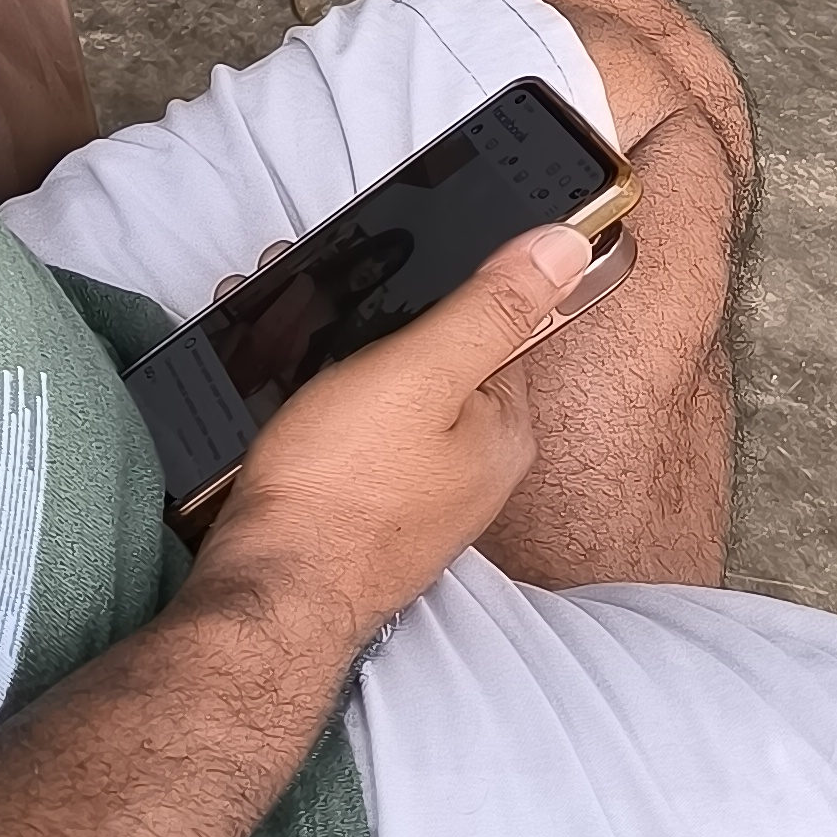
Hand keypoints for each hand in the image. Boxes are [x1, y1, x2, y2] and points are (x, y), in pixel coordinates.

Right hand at [187, 224, 591, 666]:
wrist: (270, 592)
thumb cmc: (340, 488)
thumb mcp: (419, 373)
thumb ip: (490, 308)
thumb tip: (565, 244)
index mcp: (505, 430)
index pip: (495, 325)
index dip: (436, 286)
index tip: (375, 269)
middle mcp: (475, 468)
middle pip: (434, 359)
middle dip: (373, 323)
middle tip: (313, 308)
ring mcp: (420, 495)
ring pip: (387, 395)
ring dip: (338, 361)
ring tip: (286, 341)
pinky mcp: (370, 511)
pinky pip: (357, 435)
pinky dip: (322, 406)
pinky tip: (285, 399)